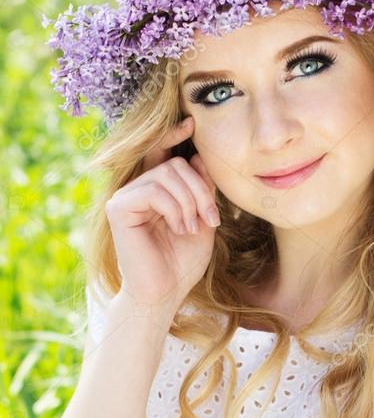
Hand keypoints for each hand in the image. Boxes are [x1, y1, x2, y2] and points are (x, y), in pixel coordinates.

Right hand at [105, 115, 220, 314]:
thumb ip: (200, 189)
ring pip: (168, 174)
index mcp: (156, 191)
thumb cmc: (182, 263)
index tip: (192, 123)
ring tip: (192, 228)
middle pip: (175, 164)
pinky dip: (174, 208)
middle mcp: (137, 189)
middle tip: (212, 218)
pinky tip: (179, 228)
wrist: (164, 294)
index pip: (162, 153)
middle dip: (201, 189)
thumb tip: (197, 156)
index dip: (174, 135)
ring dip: (191, 202)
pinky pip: (154, 189)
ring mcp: (125, 196)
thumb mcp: (201, 220)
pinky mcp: (118, 207)